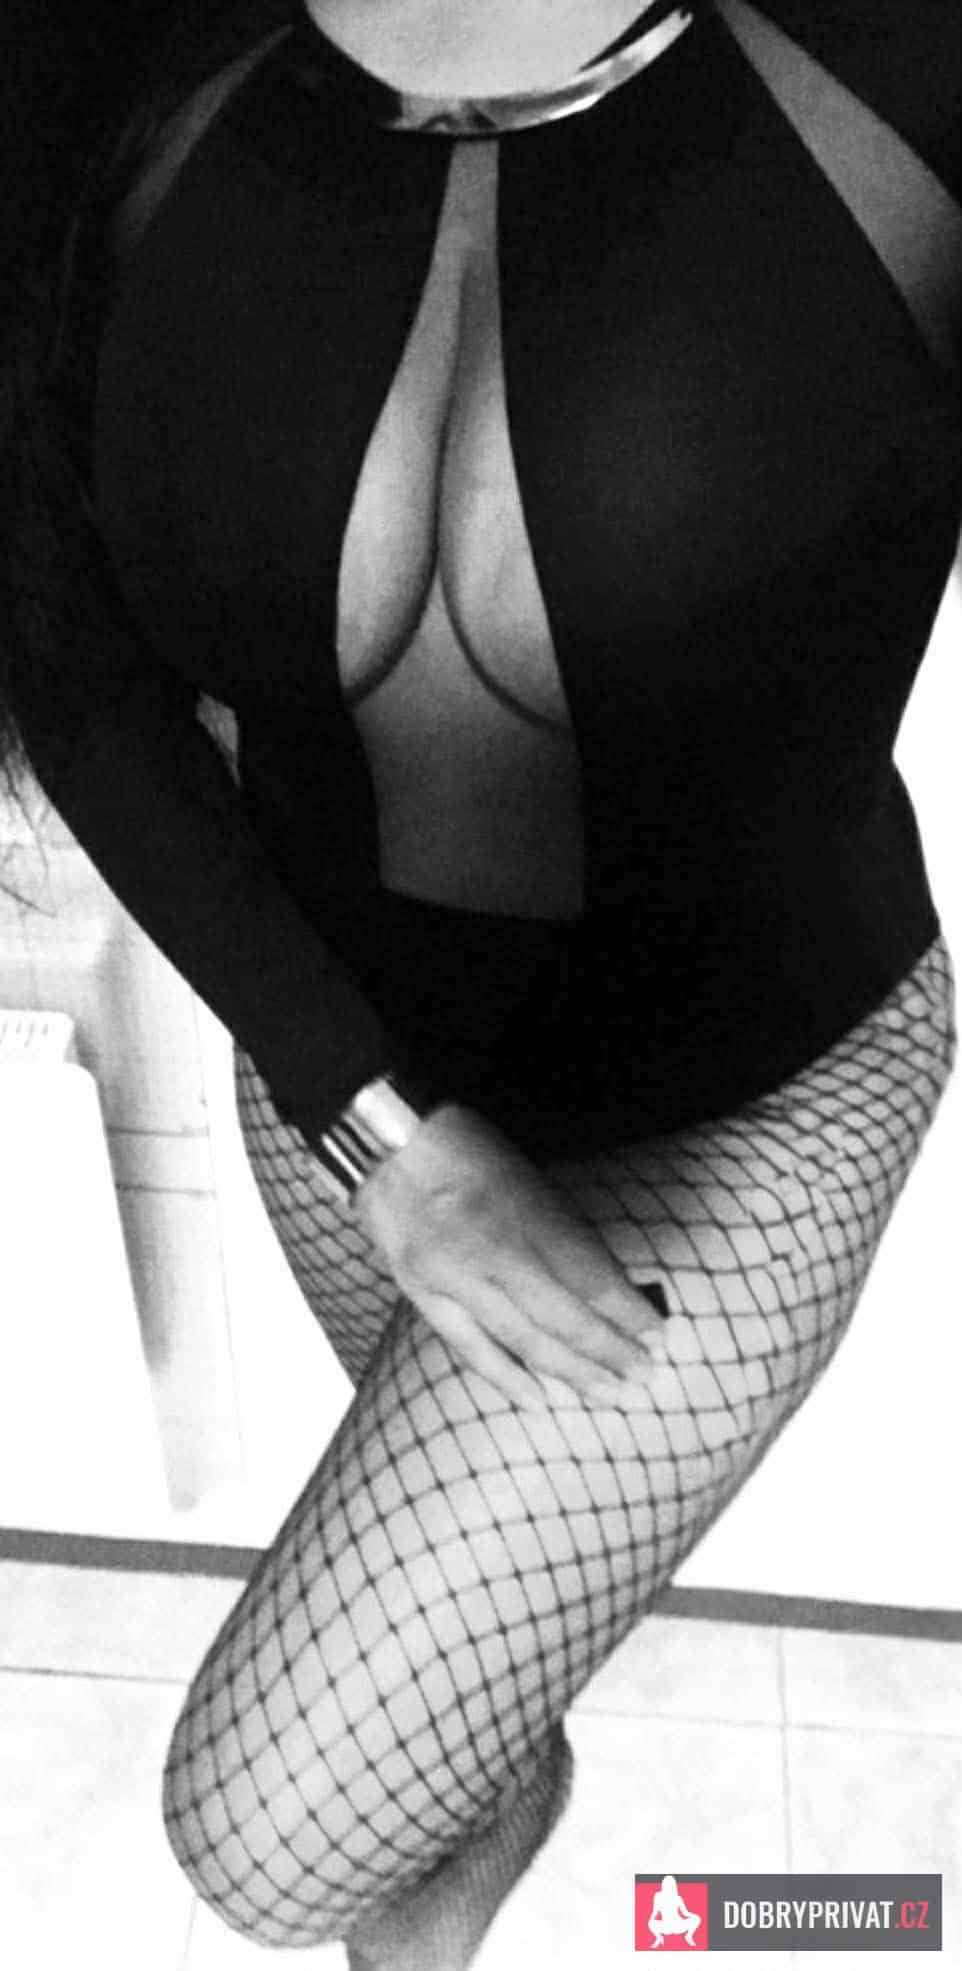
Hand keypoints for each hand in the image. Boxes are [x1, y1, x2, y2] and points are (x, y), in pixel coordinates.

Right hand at [355, 1103, 667, 1406]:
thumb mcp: (528, 1174)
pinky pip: (469, 1345)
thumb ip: (561, 1229)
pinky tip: (539, 1400)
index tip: (656, 1333)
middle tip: (643, 1375)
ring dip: (571, 1371)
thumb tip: (602, 1283)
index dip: (626, 1311)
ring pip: (522, 1339)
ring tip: (608, 1394)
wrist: (384, 1143)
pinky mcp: (422, 1293)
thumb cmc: (465, 1148)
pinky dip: (505, 1376)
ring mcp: (454, 1276)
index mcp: (526, 1211)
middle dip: (608, 1350)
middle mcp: (493, 1249)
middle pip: (563, 1316)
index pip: (589, 1276)